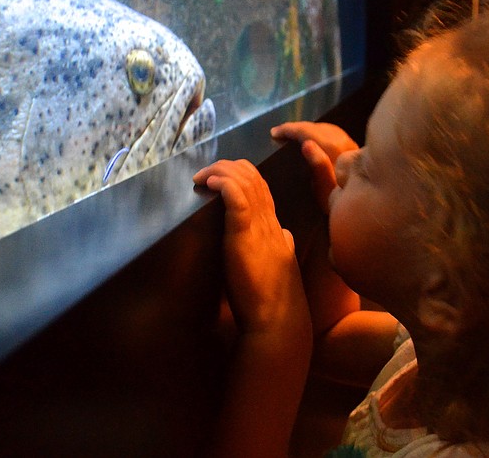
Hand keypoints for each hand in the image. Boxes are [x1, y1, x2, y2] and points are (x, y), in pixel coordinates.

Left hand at [194, 160, 311, 456]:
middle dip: (229, 167)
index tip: (223, 176)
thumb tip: (286, 236)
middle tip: (206, 172)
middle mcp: (270, 222)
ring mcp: (259, 226)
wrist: (276, 321)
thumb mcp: (282, 266)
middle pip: (254, 177)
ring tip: (201, 175)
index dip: (244, 175)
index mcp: (276, 229)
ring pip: (245, 180)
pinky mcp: (245, 234)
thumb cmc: (274, 302)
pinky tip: (208, 182)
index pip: (263, 188)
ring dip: (220, 171)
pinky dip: (222, 182)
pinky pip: (236, 196)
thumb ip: (283, 247)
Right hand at [271, 121, 358, 211]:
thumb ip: (318, 164)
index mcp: (333, 149)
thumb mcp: (325, 188)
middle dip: (297, 127)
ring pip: (325, 128)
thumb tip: (306, 144)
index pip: (307, 131)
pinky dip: (319, 133)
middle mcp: (343, 142)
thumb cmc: (340, 199)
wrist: (370, 203)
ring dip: (308, 129)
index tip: (274, 133)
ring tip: (293, 134)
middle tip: (280, 132)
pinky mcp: (354, 147)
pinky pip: (333, 133)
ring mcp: (350, 143)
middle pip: (316, 127)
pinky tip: (313, 140)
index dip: (289, 130)